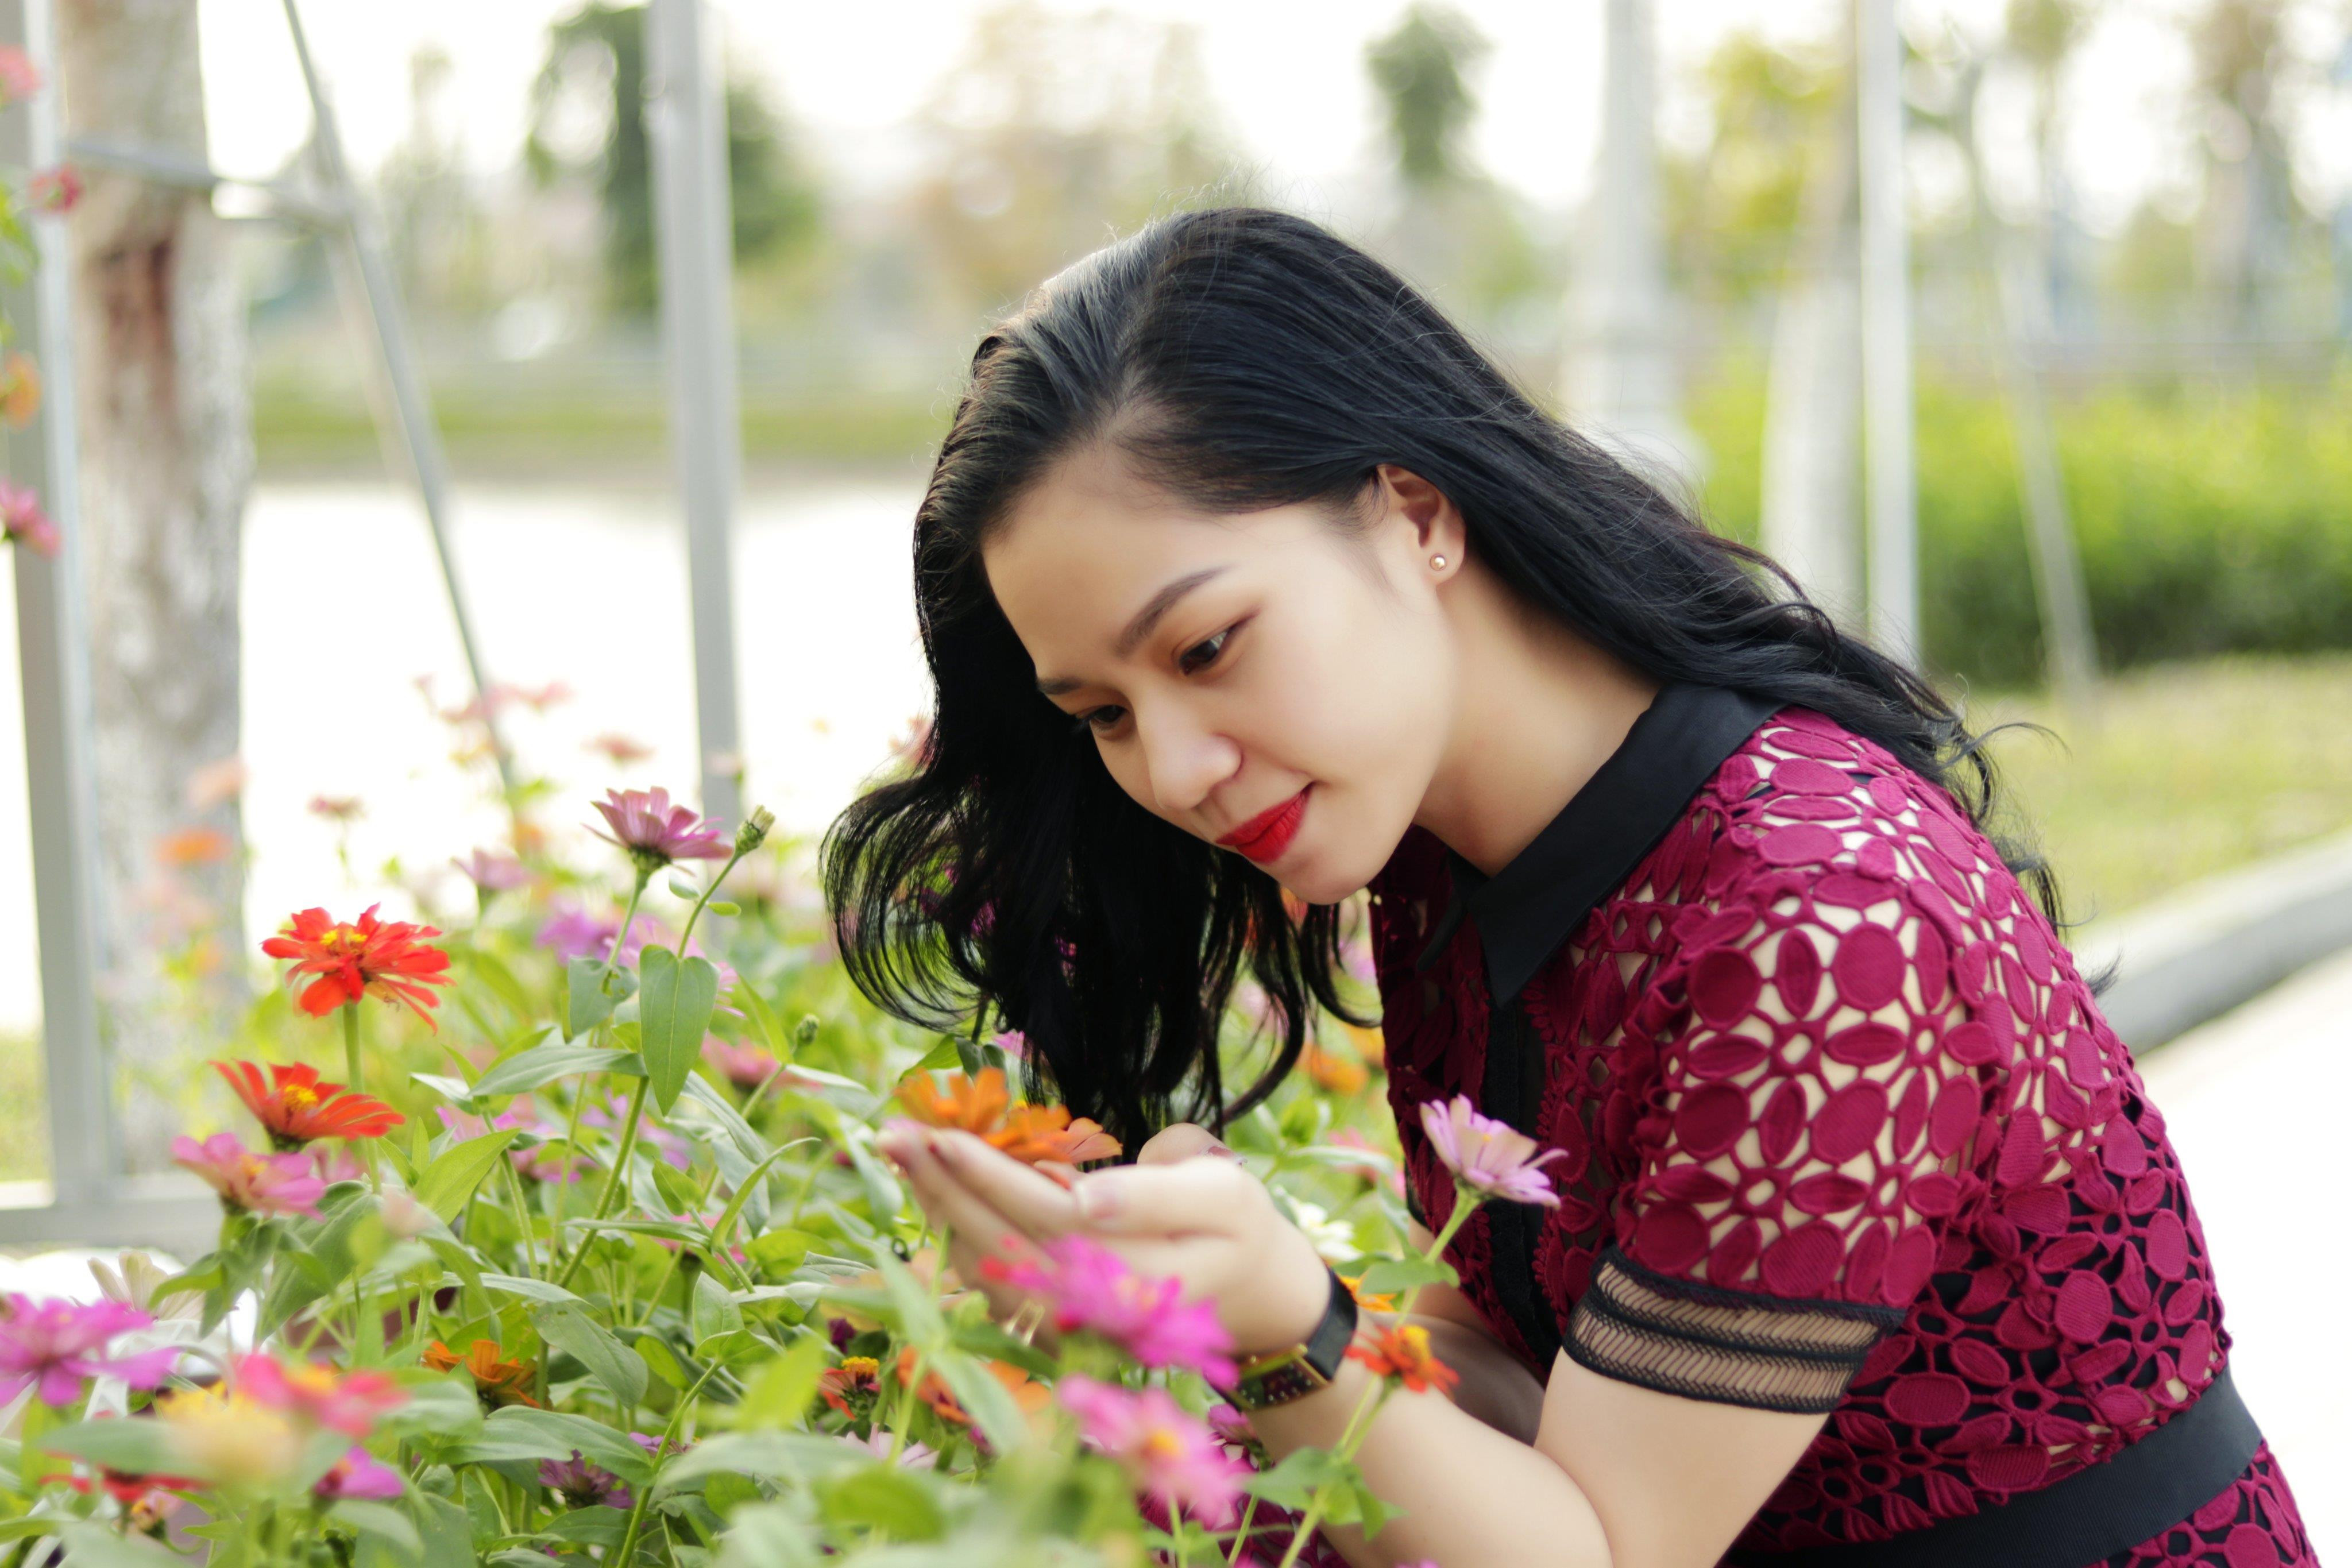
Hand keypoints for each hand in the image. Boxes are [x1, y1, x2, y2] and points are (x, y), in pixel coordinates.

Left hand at [874, 1119, 1331, 1357]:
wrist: (1243, 1288)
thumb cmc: (1232, 1222)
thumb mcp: (1220, 1192)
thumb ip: (1156, 1194)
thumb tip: (1084, 1198)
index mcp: (1141, 1271)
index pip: (1046, 1218)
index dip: (990, 1178)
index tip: (942, 1134)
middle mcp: (1095, 1308)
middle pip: (1000, 1243)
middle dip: (941, 1186)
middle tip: (891, 1133)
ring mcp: (1070, 1324)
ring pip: (984, 1265)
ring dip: (936, 1210)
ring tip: (897, 1154)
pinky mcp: (1052, 1327)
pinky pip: (988, 1283)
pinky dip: (950, 1237)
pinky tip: (927, 1195)